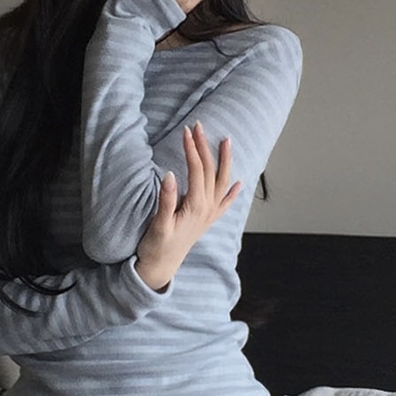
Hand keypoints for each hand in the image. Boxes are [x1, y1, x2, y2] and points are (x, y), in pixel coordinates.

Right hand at [136, 123, 240, 289]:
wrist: (160, 269)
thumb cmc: (156, 248)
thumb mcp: (158, 224)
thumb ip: (166, 200)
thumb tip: (170, 174)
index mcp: (195, 207)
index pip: (197, 170)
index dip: (192, 149)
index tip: (186, 131)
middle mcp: (207, 209)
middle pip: (210, 172)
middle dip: (205, 147)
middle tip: (199, 126)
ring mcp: (209, 215)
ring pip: (222, 182)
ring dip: (224, 161)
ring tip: (227, 141)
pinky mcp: (206, 221)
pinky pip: (224, 204)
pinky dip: (232, 192)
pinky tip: (238, 183)